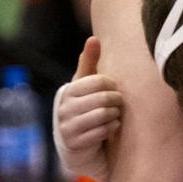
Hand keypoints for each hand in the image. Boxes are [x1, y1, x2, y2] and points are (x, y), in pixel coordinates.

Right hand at [52, 37, 122, 181]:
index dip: (112, 85)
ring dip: (115, 116)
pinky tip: (110, 128)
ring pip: (104, 115)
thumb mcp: (85, 85)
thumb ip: (89, 62)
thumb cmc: (85, 107)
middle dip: (117, 101)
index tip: (114, 90)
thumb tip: (94, 38)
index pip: (99, 81)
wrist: (77, 143)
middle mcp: (64, 108)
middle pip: (104, 98)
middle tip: (118, 104)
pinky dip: (111, 129)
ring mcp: (67, 126)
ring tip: (114, 116)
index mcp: (69, 90)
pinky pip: (102, 132)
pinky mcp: (74, 143)